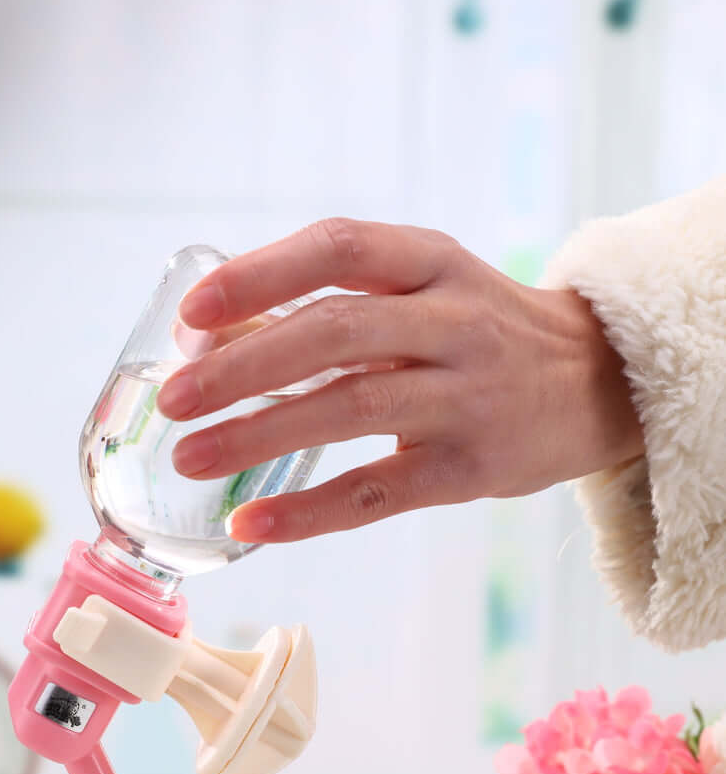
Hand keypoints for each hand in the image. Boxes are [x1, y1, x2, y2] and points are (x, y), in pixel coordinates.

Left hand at [156, 218, 643, 543]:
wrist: (600, 384)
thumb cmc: (481, 334)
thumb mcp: (427, 289)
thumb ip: (337, 304)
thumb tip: (211, 339)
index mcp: (432, 263)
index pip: (338, 250)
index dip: (260, 276)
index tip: (193, 314)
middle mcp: (453, 322)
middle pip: (334, 333)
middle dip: (242, 367)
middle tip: (174, 400)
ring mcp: (465, 397)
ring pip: (349, 409)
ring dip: (259, 436)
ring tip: (192, 458)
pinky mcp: (469, 469)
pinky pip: (377, 492)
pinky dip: (308, 511)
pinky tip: (252, 523)